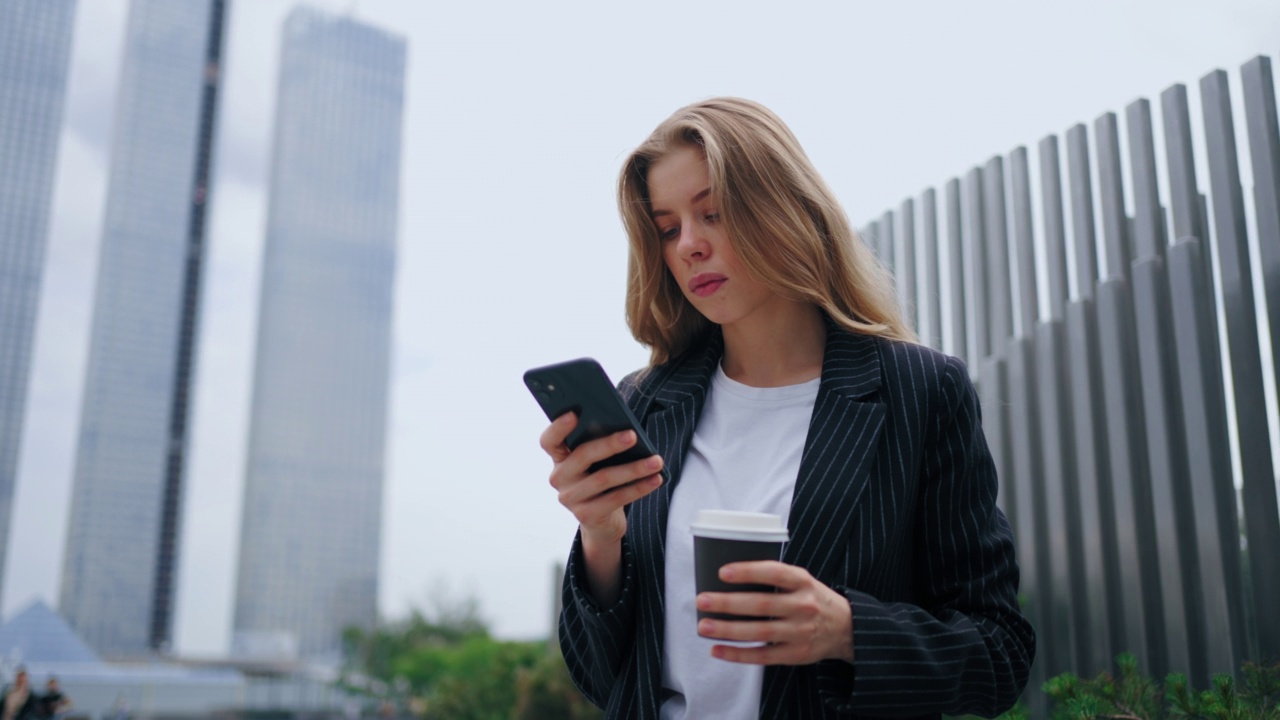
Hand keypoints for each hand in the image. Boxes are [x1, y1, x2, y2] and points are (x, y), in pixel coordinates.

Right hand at [540, 412, 663, 545]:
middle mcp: (559, 478)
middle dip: (610, 444)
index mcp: (559, 458)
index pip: (549, 440)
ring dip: (634, 468)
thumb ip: (600, 444)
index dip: (558, 427)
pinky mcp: (586, 516)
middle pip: (582, 456)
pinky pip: (615, 499)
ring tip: (656, 461)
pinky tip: (655, 479)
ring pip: (603, 478)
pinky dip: (638, 488)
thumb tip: (624, 428)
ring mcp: (570, 498)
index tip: (574, 413)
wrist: (602, 521)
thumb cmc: (602, 479)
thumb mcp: (597, 462)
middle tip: (633, 435)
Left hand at [695, 561, 852, 664]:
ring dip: (728, 630)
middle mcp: (803, 606)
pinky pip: (762, 656)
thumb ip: (775, 578)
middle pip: (761, 605)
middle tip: (702, 601)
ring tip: (704, 626)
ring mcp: (800, 632)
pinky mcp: (795, 654)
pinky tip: (717, 650)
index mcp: (803, 582)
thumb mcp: (802, 581)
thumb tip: (729, 578)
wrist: (846, 628)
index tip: (722, 572)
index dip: (748, 572)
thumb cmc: (813, 599)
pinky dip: (738, 654)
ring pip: (759, 632)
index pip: (774, 573)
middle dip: (728, 603)